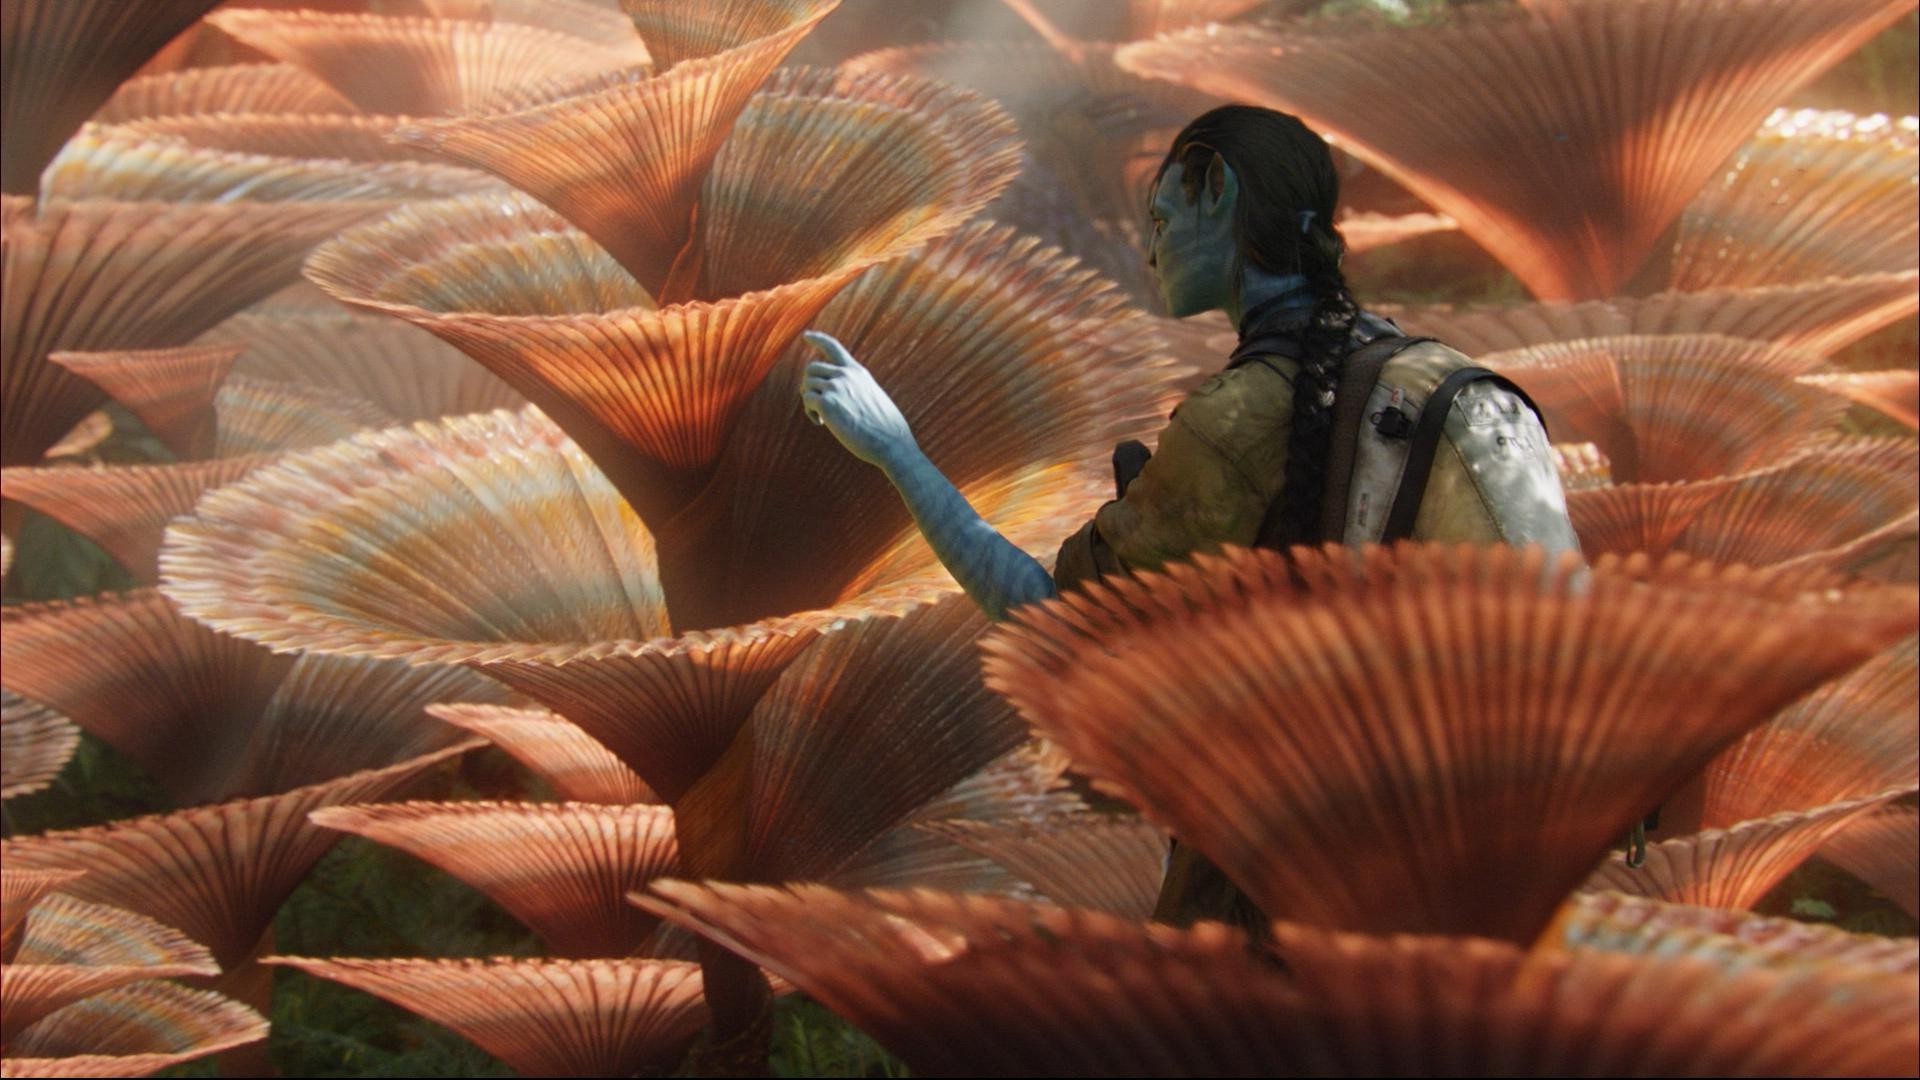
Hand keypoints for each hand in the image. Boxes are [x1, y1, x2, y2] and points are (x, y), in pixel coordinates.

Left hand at [800, 330, 916, 469]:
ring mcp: (835, 387)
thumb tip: (838, 396)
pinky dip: (810, 413)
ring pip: (807, 385)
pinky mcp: (827, 403)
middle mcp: (845, 375)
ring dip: (809, 401)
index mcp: (857, 371)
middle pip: (812, 368)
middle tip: (816, 403)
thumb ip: (855, 389)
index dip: (817, 339)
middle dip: (809, 385)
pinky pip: (807, 401)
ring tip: (822, 417)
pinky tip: (821, 423)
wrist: (890, 442)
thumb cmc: (885, 427)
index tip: (806, 336)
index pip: (833, 346)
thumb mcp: (872, 397)